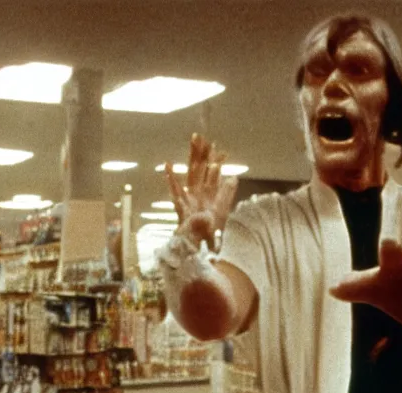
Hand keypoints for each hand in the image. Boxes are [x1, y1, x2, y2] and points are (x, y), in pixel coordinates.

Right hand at [166, 133, 238, 249]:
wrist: (198, 248)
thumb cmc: (208, 232)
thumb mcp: (221, 211)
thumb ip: (226, 194)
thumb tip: (233, 177)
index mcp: (207, 195)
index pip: (213, 174)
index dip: (217, 161)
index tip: (221, 149)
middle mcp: (197, 194)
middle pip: (200, 169)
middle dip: (201, 153)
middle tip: (201, 136)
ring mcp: (189, 198)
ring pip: (191, 173)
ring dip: (193, 157)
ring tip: (193, 140)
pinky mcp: (182, 206)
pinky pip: (175, 190)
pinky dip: (171, 178)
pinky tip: (167, 165)